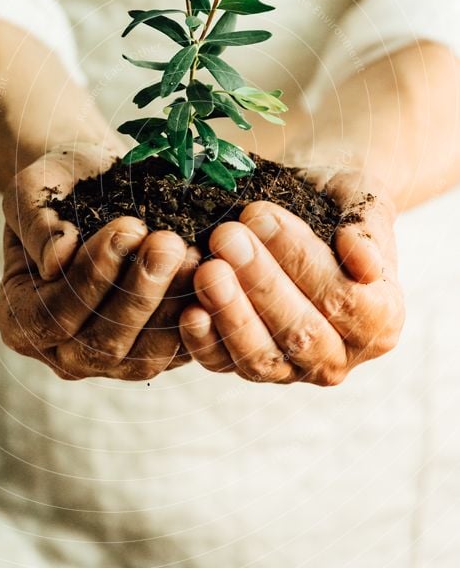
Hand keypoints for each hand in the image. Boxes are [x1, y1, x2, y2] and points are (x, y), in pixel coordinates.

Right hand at [0, 143, 197, 379]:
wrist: (102, 183)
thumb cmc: (63, 184)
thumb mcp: (34, 190)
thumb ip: (36, 223)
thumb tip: (56, 260)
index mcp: (21, 318)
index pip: (52, 315)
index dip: (92, 276)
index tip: (129, 228)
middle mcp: (64, 351)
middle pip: (101, 344)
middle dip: (139, 294)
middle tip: (170, 244)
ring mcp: (112, 362)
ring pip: (144, 357)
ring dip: (172, 307)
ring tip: (194, 256)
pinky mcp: (157, 356)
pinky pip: (180, 352)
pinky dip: (199, 317)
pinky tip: (215, 275)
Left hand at [179, 168, 404, 385]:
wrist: (305, 206)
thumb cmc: (336, 201)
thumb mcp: (363, 200)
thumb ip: (367, 230)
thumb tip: (365, 264)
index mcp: (381, 319)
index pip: (343, 299)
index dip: (301, 260)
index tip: (262, 216)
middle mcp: (340, 355)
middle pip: (301, 333)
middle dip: (260, 283)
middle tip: (226, 238)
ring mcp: (292, 369)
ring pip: (261, 358)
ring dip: (230, 314)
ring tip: (206, 270)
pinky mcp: (246, 367)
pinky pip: (224, 363)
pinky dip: (204, 342)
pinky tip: (188, 310)